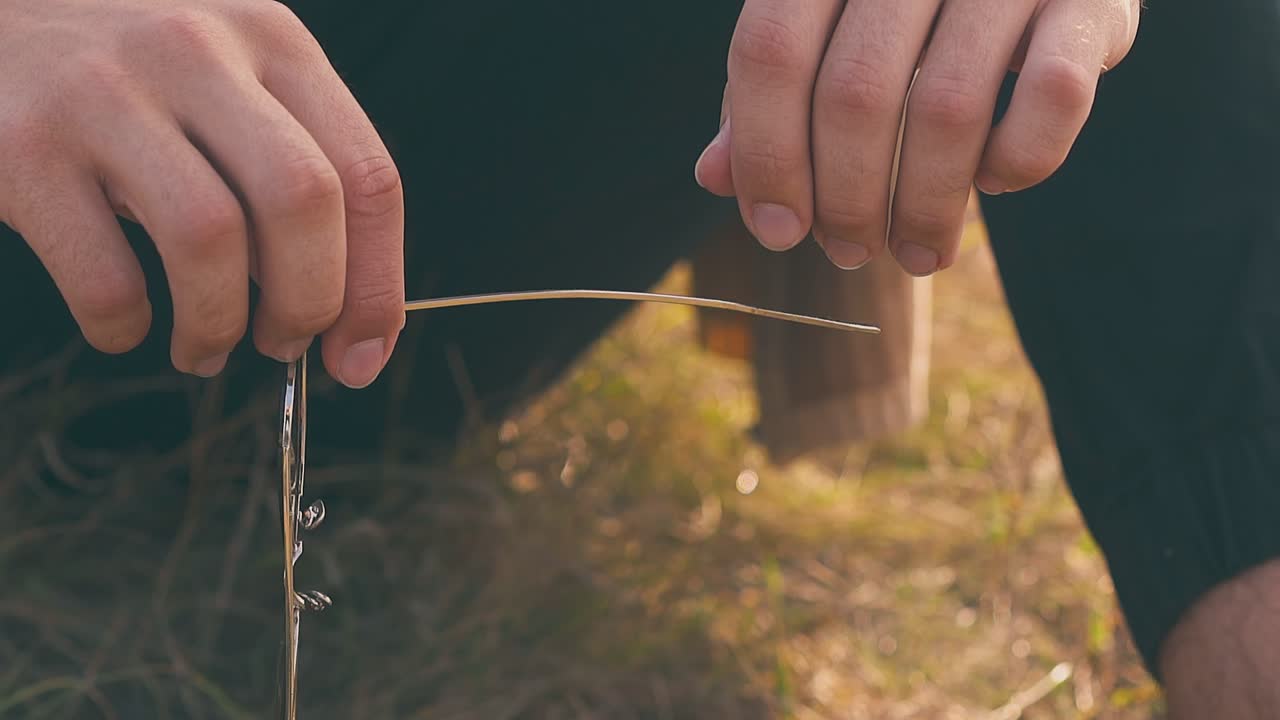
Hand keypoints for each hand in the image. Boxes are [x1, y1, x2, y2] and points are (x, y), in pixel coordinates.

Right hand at [0, 0, 404, 386]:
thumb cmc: (138, 79)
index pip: (367, 177)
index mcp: (272, 41)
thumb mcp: (234, 84)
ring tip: (206, 346)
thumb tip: (351, 318)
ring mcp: (106, 93)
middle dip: (310, 303)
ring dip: (219, 325)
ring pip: (208, 240)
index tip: (362, 352)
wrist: (0, 22)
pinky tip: (126, 324)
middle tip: (283, 344)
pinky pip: (106, 276)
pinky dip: (125, 326)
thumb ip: (297, 172)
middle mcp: (197, 53)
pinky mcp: (24, 145)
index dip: (377, 288)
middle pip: (302, 202)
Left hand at [695, 0, 1139, 273]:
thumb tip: (714, 177)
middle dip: (846, 201)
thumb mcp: (832, 26)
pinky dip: (1019, 163)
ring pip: (946, 110)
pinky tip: (996, 183)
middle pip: (854, 94)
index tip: (777, 232)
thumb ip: (774, 91)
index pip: (770, 51)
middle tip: (850, 254)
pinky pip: (1052, 98)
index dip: (765, 154)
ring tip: (917, 253)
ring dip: (923, 208)